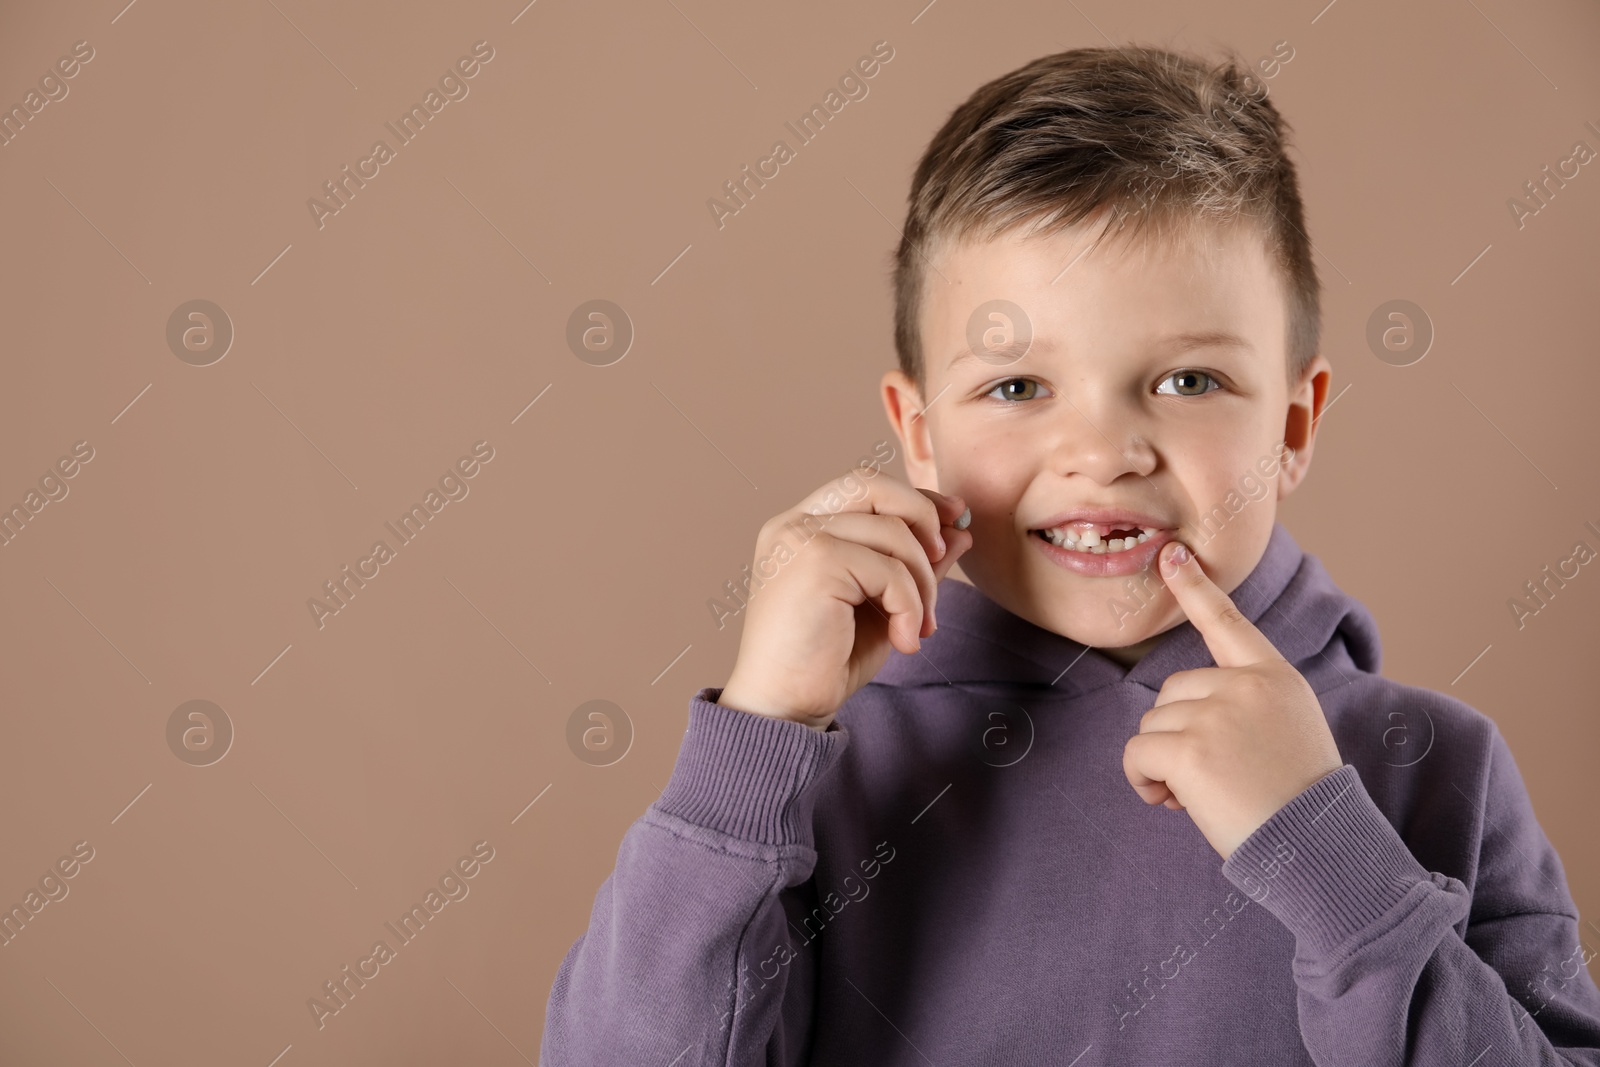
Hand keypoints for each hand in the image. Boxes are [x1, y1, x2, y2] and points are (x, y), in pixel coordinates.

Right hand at [718, 472, 972, 730]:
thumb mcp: (881, 606)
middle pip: (874, 484)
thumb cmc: (824, 663)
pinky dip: (910, 607)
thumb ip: (913, 566)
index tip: (954, 521)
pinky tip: (903, 641)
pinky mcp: (815, 561)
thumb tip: (961, 531)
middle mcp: (794, 524)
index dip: (914, 498)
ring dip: (921, 583)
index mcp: (800, 529)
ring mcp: (800, 539)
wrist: (783, 709)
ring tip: (918, 627)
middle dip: (922, 517)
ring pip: (893, 532)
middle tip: (942, 561)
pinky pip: (890, 570)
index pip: (864, 486)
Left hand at [1122, 540, 1343, 859]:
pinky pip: (1137, 752)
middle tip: (1213, 776)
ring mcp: (1217, 714)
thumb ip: (1245, 705)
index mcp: (1275, 677)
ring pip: (1151, 724)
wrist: (1321, 847)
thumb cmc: (1300, 801)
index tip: (1170, 554)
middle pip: (1171, 691)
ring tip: (1205, 793)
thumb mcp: (1288, 730)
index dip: (1194, 587)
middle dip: (1177, 733)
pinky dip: (1143, 780)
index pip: (1227, 622)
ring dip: (1162, 762)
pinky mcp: (1189, 748)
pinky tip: (1174, 803)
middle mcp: (1246, 686)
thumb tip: (1180, 715)